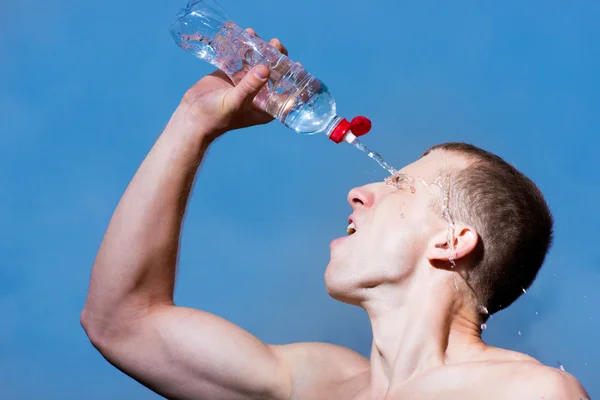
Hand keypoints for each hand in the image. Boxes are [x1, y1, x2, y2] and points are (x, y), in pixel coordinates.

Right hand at [173, 29, 290, 140]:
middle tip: (276, 44)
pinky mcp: (232, 74)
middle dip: (277, 58)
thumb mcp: (235, 102)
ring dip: (261, 50)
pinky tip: (248, 34)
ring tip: (259, 37)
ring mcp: (246, 83)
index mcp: (266, 107)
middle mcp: (259, 95)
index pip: (286, 92)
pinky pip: (242, 59)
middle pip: (274, 74)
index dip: (293, 79)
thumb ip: (250, 86)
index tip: (297, 64)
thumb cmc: (216, 116)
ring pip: (258, 63)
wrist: (192, 115)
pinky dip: (245, 48)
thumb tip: (266, 69)